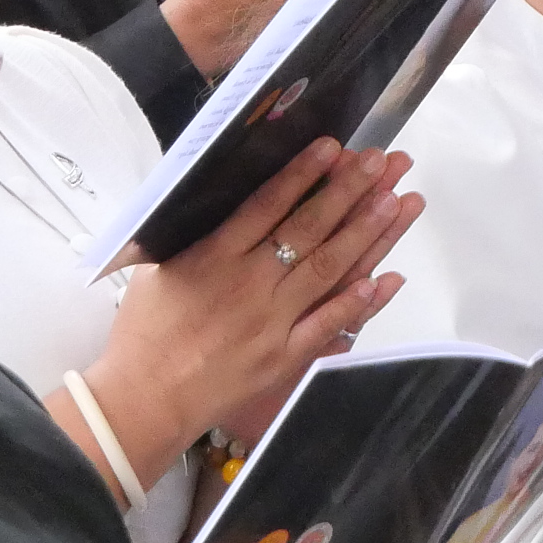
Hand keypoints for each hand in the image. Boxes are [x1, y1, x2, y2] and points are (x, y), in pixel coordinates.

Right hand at [78, 144, 420, 485]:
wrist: (146, 396)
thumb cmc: (145, 329)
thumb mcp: (158, 267)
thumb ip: (197, 236)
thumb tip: (229, 201)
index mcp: (214, 256)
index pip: (268, 204)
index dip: (304, 174)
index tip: (335, 147)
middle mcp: (249, 284)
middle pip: (309, 229)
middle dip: (350, 191)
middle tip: (384, 162)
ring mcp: (271, 322)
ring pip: (328, 270)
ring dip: (366, 234)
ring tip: (397, 202)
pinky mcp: (284, 357)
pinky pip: (328, 326)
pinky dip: (358, 303)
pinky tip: (386, 278)